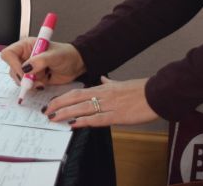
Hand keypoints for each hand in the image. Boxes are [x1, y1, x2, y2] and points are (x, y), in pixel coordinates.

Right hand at [0, 39, 85, 86]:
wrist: (76, 65)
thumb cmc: (67, 55)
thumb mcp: (54, 56)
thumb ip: (40, 61)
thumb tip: (26, 68)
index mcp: (26, 46)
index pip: (9, 54)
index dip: (13, 64)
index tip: (25, 72)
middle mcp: (25, 57)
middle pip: (12, 69)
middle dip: (22, 77)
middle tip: (34, 80)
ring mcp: (28, 69)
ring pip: (18, 79)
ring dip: (29, 83)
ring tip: (42, 80)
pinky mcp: (33, 78)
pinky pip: (27, 85)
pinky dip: (33, 87)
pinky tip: (43, 83)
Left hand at [43, 76, 158, 127]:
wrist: (156, 93)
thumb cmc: (140, 90)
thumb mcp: (122, 83)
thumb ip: (110, 82)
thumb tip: (103, 79)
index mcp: (103, 88)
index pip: (77, 92)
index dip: (63, 98)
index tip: (52, 103)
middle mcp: (103, 95)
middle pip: (75, 99)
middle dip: (59, 105)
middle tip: (47, 112)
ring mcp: (108, 105)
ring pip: (82, 108)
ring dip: (66, 113)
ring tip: (54, 118)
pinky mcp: (116, 115)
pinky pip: (96, 119)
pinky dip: (84, 121)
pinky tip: (74, 124)